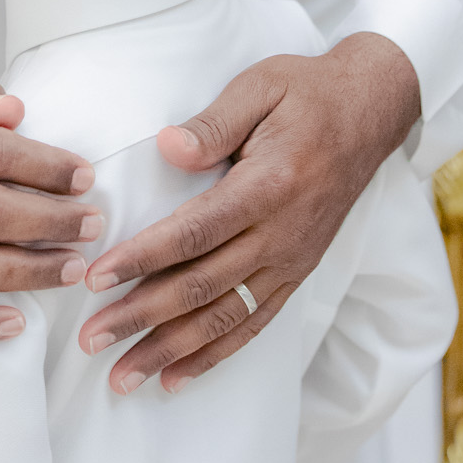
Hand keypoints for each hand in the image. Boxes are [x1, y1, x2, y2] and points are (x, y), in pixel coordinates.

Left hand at [76, 33, 419, 393]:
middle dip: (142, 318)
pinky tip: (176, 376)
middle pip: (202, 286)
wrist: (371, 111)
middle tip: (91, 338)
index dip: (143, 258)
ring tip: (123, 376)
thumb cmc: (308, 93)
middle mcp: (281, 233)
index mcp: (268, 185)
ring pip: (224, 317)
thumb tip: (168, 148)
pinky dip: (215, 355)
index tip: (96, 277)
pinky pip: (254, 323)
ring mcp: (291, 259)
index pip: (195, 232)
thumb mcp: (261, 86)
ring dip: (171, 351)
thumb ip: (214, 122)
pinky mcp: (297, 272)